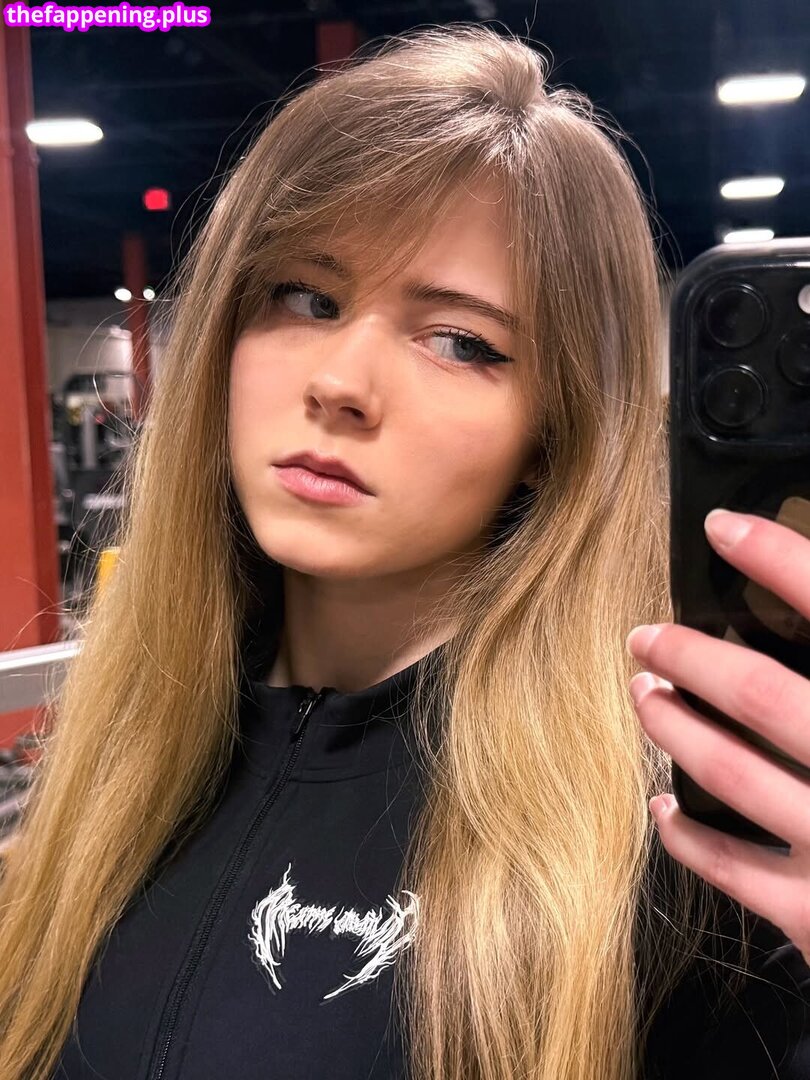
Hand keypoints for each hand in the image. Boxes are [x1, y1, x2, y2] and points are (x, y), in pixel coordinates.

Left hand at [626, 508, 809, 967]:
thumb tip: (807, 588)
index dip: (777, 558)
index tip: (722, 529)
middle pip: (761, 694)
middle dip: (691, 657)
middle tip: (646, 635)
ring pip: (730, 771)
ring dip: (674, 726)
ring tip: (644, 692)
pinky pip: (729, 866)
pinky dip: (685, 833)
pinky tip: (664, 804)